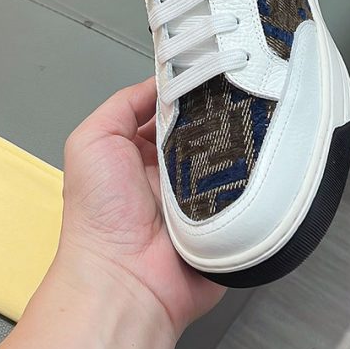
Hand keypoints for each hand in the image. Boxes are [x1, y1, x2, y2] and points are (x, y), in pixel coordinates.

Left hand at [57, 77, 224, 338]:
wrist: (126, 280)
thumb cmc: (99, 215)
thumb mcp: (91, 140)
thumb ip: (123, 105)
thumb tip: (160, 83)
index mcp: (138, 150)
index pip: (171, 108)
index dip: (187, 90)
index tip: (209, 68)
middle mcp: (171, 169)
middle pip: (204, 125)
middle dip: (216, 111)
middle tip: (234, 91)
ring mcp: (202, 191)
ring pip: (229, 151)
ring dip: (234, 141)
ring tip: (248, 119)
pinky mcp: (226, 213)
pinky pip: (247, 185)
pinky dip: (250, 172)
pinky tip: (258, 155)